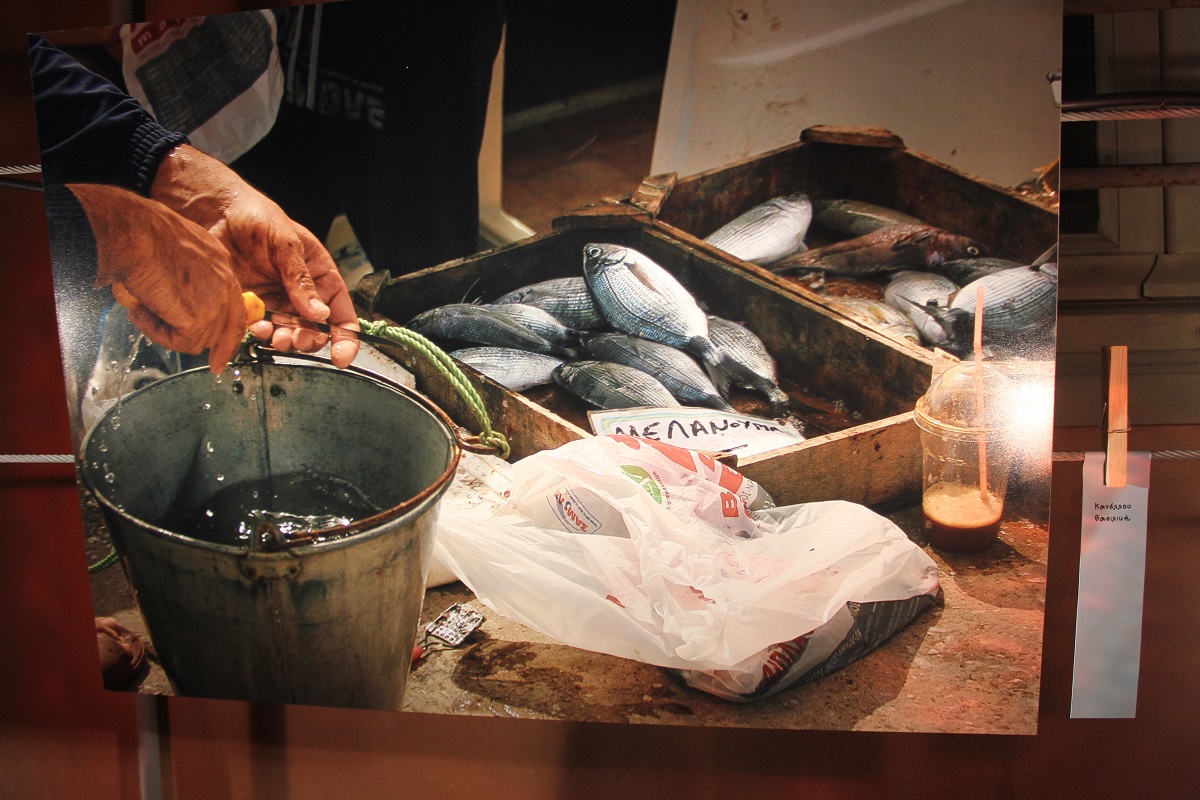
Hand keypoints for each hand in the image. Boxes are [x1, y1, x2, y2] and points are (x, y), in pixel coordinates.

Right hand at [68, 183, 244, 372]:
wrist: (131, 232)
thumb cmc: (137, 234)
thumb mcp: (171, 254)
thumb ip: (183, 279)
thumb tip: (174, 305)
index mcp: (218, 261)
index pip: (233, 304)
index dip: (227, 330)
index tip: (224, 352)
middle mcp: (224, 279)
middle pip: (229, 328)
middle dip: (218, 350)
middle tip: (214, 366)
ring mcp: (216, 300)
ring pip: (199, 338)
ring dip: (166, 330)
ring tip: (142, 307)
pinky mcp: (201, 317)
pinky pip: (181, 342)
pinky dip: (157, 332)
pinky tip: (142, 310)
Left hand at [150, 144, 359, 366]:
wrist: (213, 212)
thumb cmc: (255, 216)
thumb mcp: (285, 243)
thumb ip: (301, 279)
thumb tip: (321, 314)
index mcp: (319, 275)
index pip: (341, 311)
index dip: (345, 336)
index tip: (341, 356)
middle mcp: (300, 292)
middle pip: (316, 329)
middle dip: (309, 340)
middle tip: (296, 340)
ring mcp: (276, 301)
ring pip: (289, 334)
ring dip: (285, 340)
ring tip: (274, 335)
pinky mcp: (252, 307)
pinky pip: (262, 329)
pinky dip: (261, 335)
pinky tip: (255, 327)